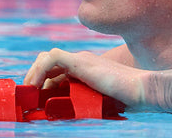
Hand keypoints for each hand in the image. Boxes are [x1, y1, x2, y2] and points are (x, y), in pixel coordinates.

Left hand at [24, 48, 147, 107]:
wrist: (143, 90)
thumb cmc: (128, 99)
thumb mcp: (99, 101)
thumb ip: (83, 103)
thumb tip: (65, 114)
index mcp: (87, 69)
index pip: (57, 70)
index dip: (42, 84)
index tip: (35, 102)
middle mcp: (83, 60)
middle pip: (49, 63)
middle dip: (35, 79)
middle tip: (29, 99)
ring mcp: (83, 59)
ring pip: (47, 57)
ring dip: (33, 74)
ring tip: (30, 94)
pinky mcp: (82, 62)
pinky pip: (52, 58)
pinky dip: (39, 71)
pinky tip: (36, 88)